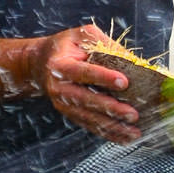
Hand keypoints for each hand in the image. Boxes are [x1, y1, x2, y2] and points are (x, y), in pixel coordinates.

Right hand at [32, 23, 140, 143]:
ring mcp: (63, 104)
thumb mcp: (82, 35)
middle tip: (133, 114)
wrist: (39, 64)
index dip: (103, 77)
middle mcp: (59, 88)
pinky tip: (125, 137)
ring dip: (113, 127)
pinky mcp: (70, 114)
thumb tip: (133, 60)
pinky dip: (108, 133)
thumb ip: (105, 44)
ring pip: (90, 118)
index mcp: (61, 66)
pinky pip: (90, 126)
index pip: (83, 72)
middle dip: (111, 109)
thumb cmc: (66, 47)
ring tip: (134, 132)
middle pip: (86, 100)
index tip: (124, 82)